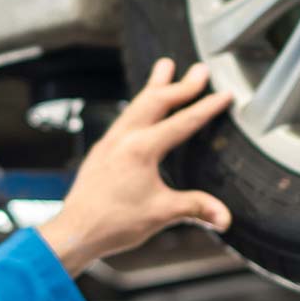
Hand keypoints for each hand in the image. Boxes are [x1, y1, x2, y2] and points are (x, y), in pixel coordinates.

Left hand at [38, 58, 232, 273]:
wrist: (75, 232)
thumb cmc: (113, 223)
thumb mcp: (161, 214)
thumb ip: (196, 209)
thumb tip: (224, 217)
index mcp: (141, 149)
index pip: (182, 122)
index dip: (206, 107)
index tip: (224, 94)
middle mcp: (123, 138)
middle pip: (156, 102)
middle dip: (181, 85)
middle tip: (200, 70)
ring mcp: (109, 142)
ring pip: (136, 105)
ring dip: (154, 86)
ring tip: (165, 68)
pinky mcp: (101, 151)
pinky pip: (124, 119)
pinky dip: (138, 106)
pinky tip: (139, 109)